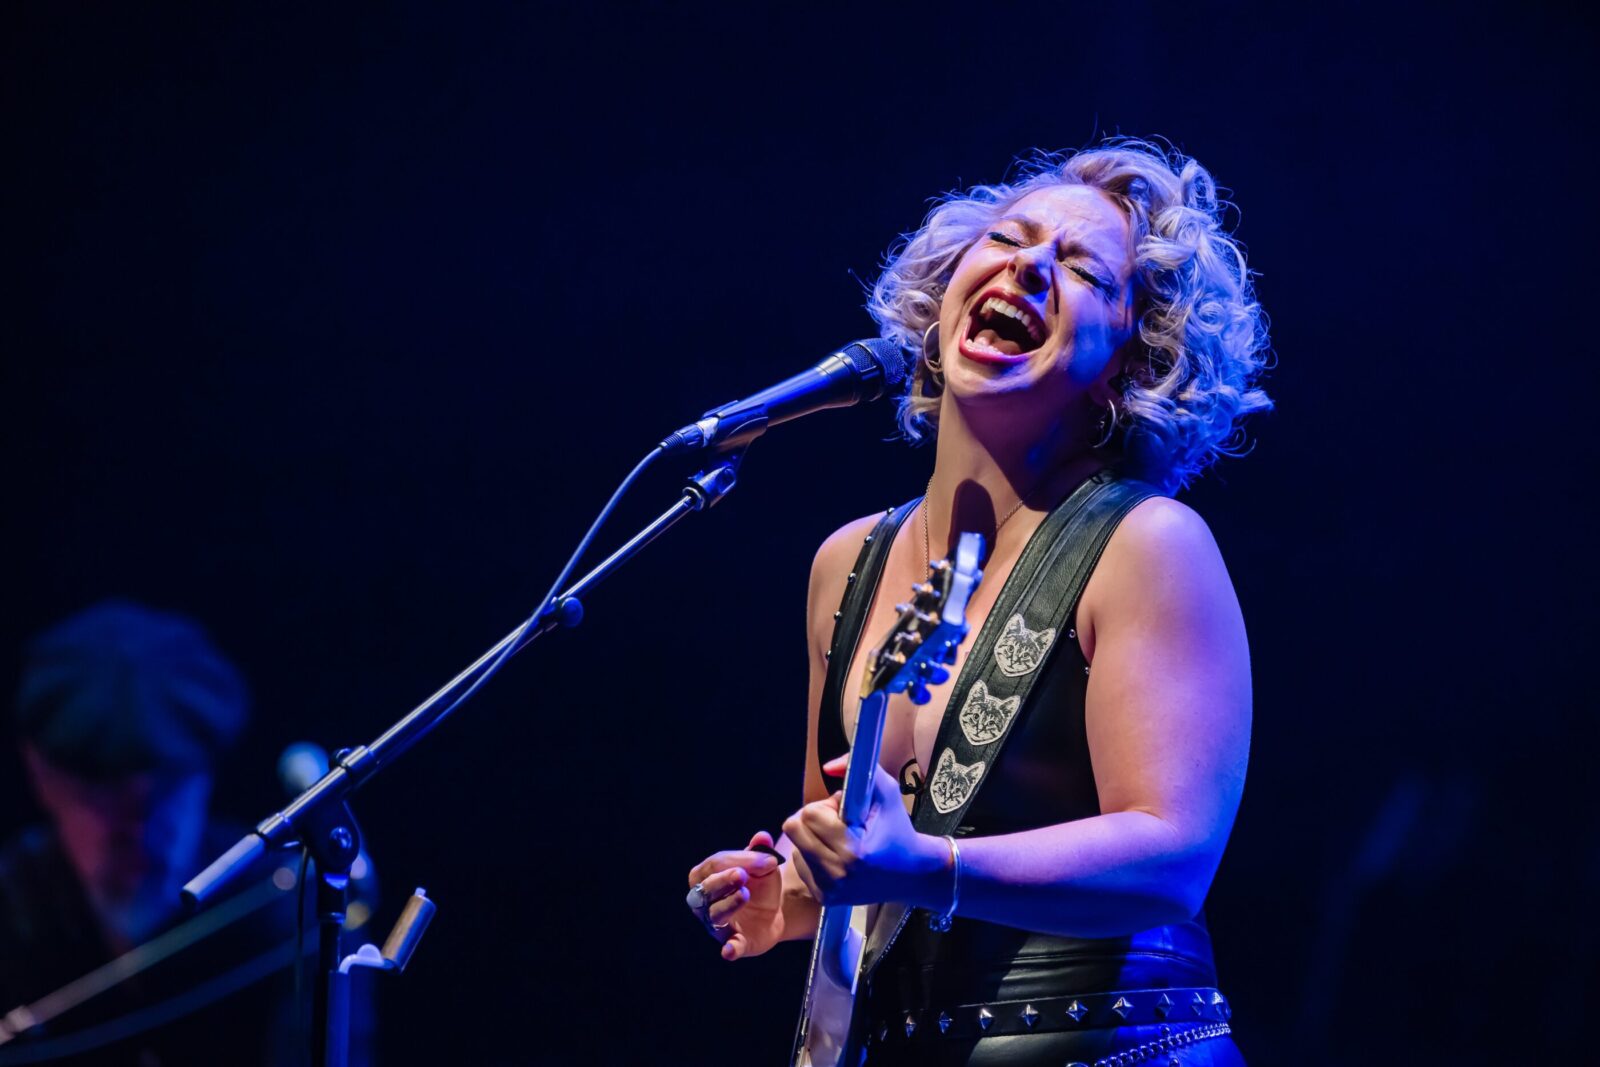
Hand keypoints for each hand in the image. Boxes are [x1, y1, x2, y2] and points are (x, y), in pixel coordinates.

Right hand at [686, 831, 783, 960]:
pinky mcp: (735, 943)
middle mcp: (705, 902)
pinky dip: (729, 949)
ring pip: (715, 915)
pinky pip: (729, 947)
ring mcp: (717, 924)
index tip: (764, 859)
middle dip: (723, 881)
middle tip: (741, 874)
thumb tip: (762, 837)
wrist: (775, 911)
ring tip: (745, 894)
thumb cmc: (759, 883)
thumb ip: (760, 852)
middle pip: (707, 889)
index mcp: (706, 877)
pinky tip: (729, 950)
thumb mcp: (762, 866)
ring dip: (728, 905)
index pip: (714, 864)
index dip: (736, 860)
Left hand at [782, 755, 946, 909]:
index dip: (826, 806)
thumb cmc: (897, 829)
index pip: (809, 815)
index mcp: (853, 849)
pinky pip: (800, 865)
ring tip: (839, 840)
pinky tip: (836, 856)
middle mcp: (838, 872)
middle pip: (794, 829)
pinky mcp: (824, 898)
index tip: (846, 811)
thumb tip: (827, 767)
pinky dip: (813, 856)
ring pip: (795, 847)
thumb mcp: (886, 792)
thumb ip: (857, 769)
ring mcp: (830, 889)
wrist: (911, 873)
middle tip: (837, 823)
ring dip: (812, 838)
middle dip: (813, 820)